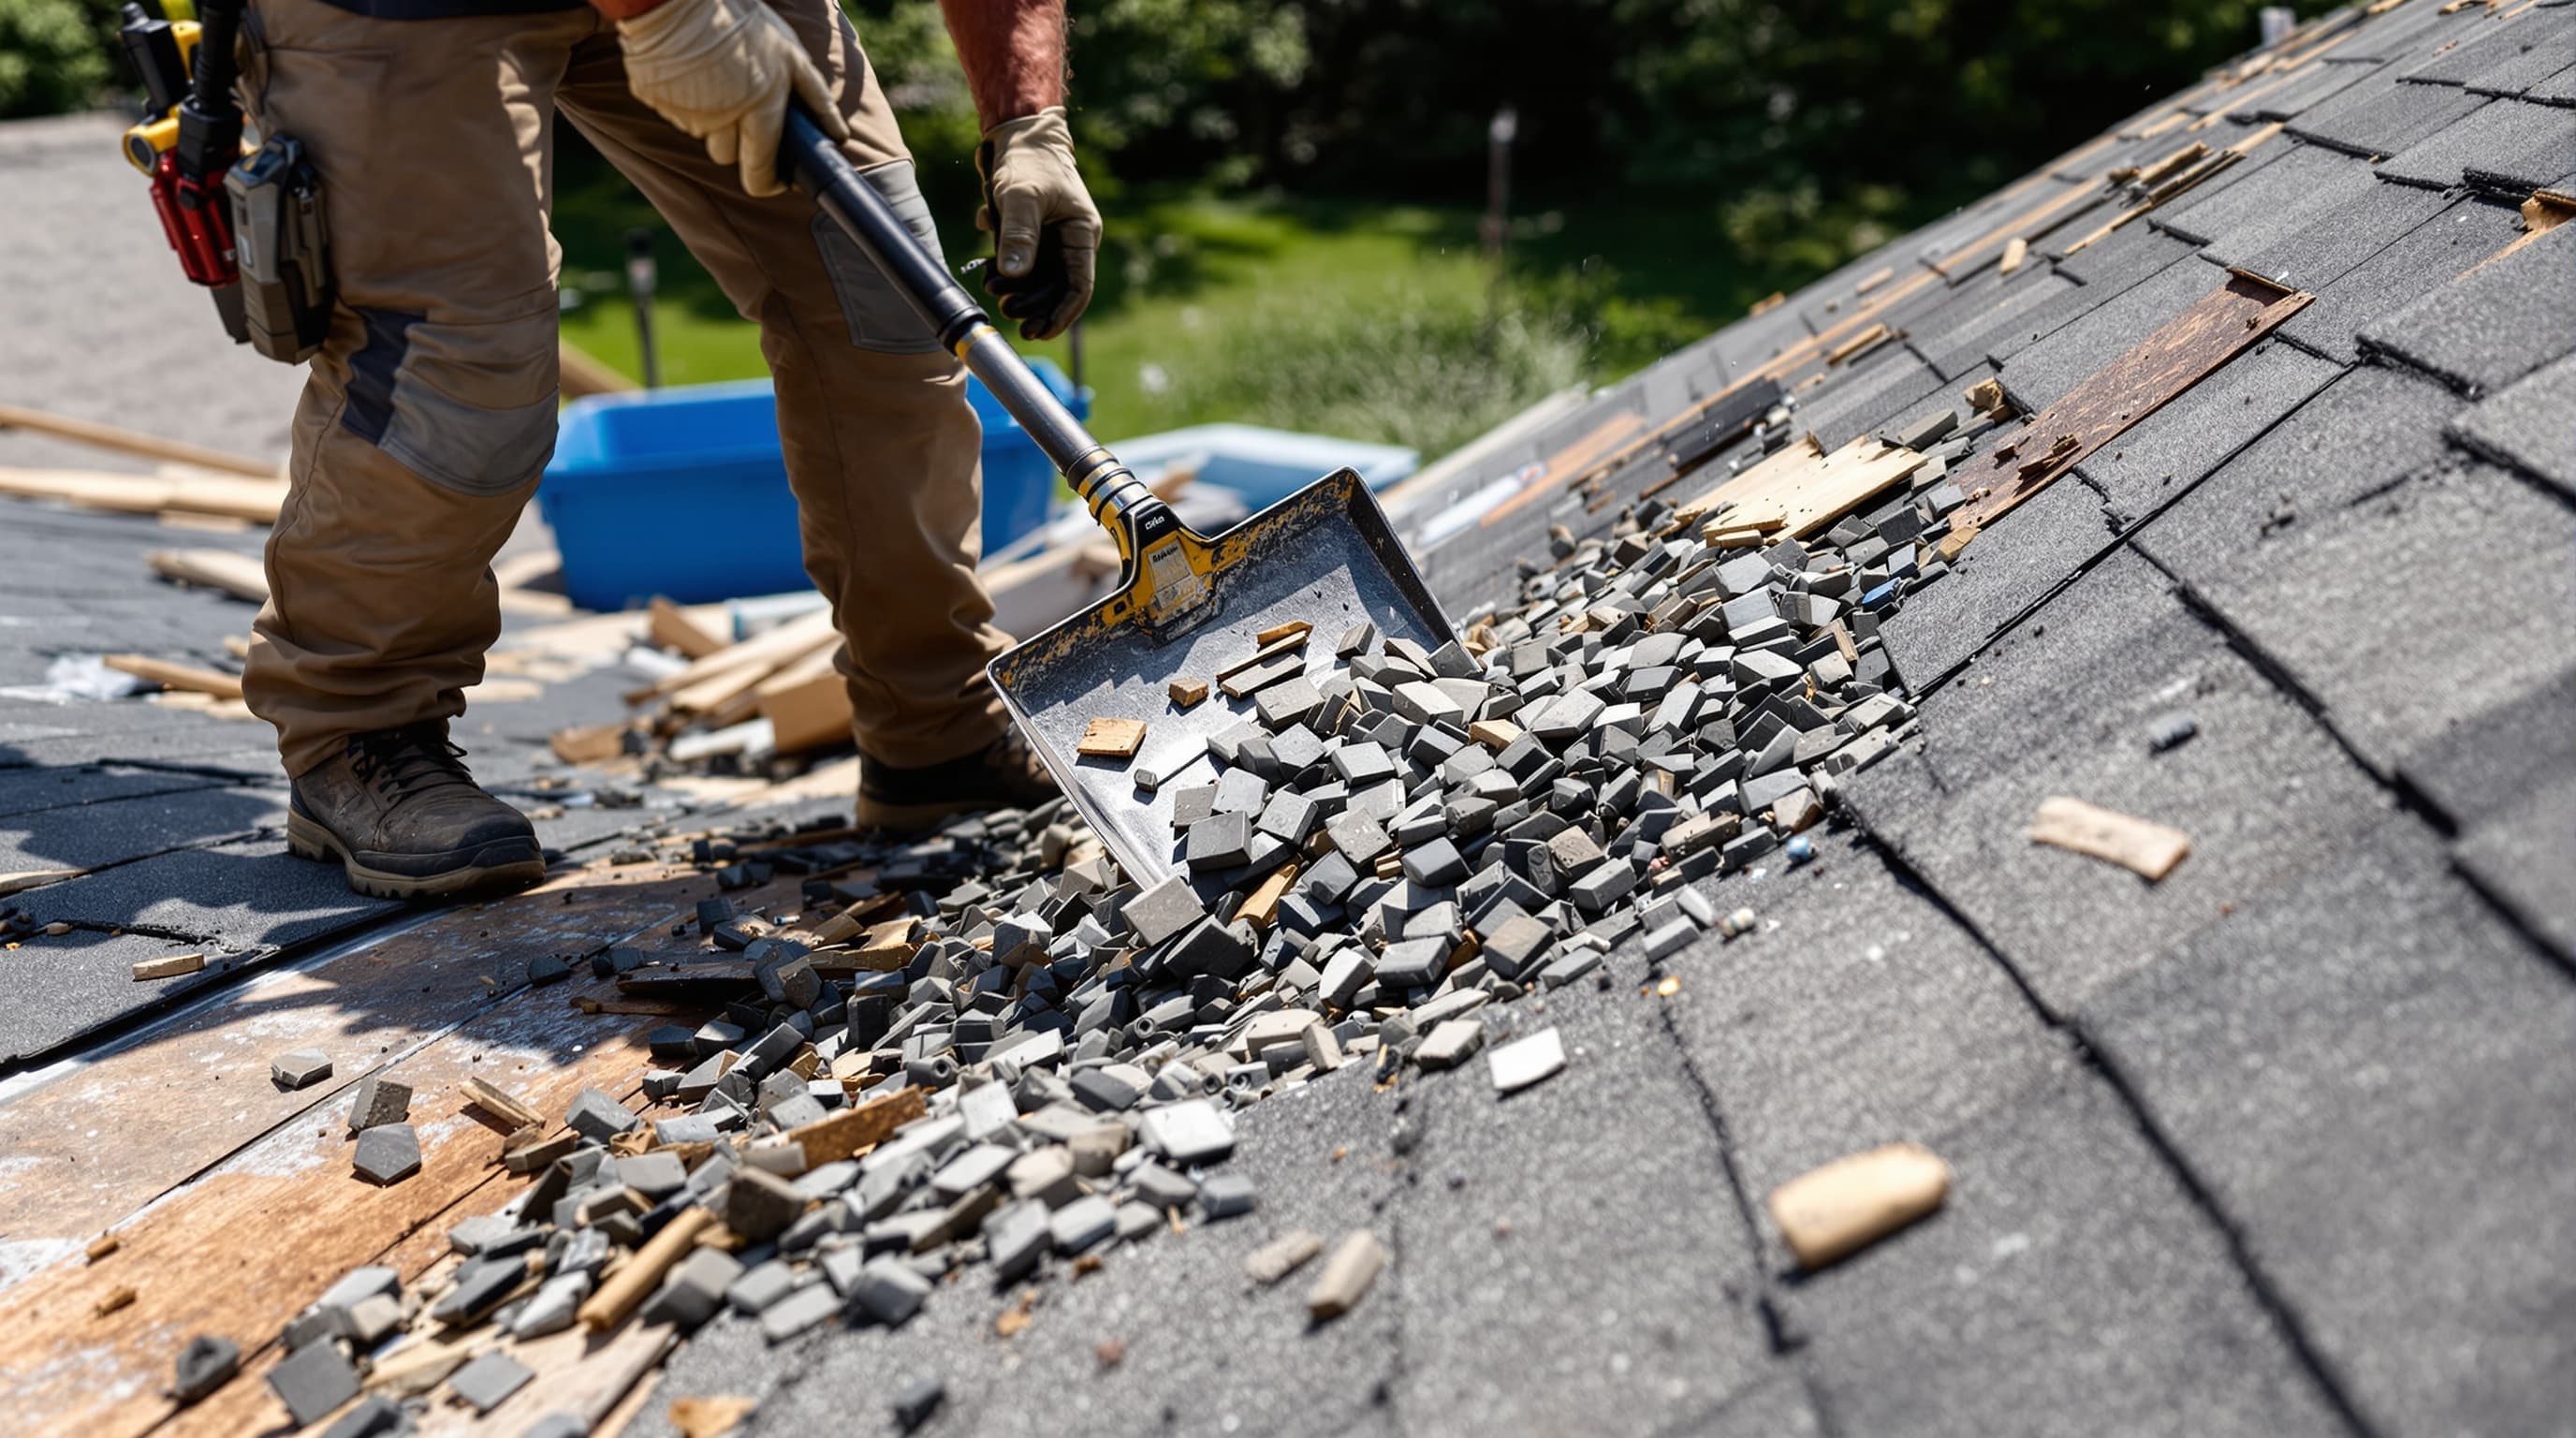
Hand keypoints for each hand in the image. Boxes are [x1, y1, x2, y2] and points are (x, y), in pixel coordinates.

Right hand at [619, 0, 848, 198]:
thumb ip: (814, 97)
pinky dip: (685, 100)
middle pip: (727, 156)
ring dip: (712, 118)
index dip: (768, 182)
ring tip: (716, 79)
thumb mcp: (790, 54)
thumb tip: (837, 135)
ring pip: (702, 133)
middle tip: (742, 113)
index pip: (760, 172)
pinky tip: (691, 72)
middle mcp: (721, 119)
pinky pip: (675, 113)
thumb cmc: (742, 22)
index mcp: (758, 109)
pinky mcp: (654, 100)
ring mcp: (684, 113)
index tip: (775, 179)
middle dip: (738, 145)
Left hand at [975, 107, 1099, 340]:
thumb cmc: (1028, 158)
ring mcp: (1051, 239)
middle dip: (1033, 305)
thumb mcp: (1022, 196)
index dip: (1061, 314)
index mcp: (1082, 233)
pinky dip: (1004, 270)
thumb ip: (1019, 235)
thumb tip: (1014, 274)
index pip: (1079, 287)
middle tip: (1007, 312)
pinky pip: (1021, 263)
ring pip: (1037, 279)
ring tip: (991, 289)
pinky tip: (986, 269)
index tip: (1040, 331)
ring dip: (1015, 289)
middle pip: (1057, 289)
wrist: (1017, 131)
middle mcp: (1071, 240)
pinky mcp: (1032, 234)